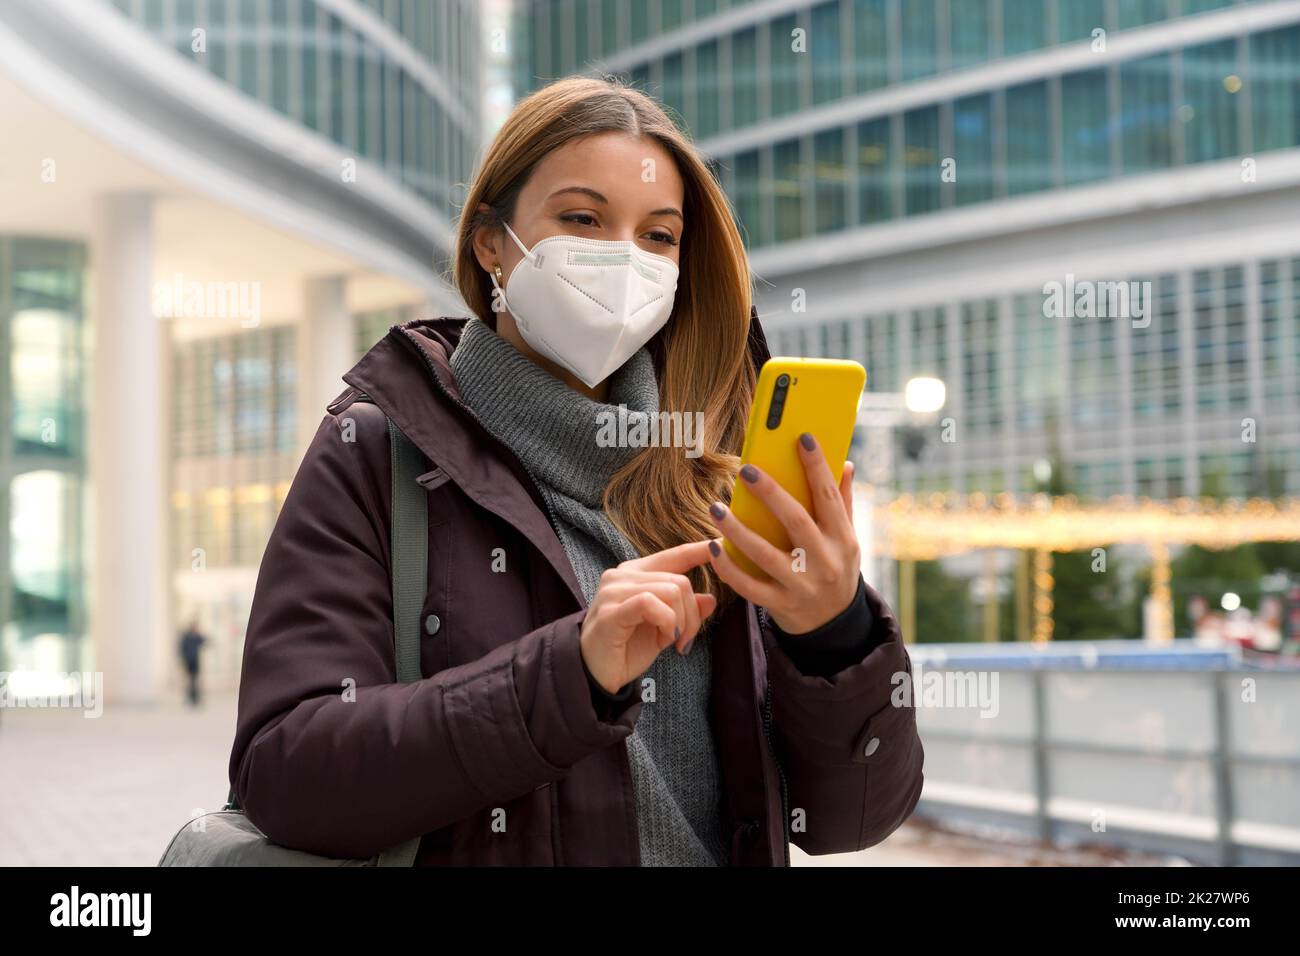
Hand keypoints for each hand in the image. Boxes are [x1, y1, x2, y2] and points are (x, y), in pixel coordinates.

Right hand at [579, 541, 717, 694]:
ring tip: (668, 641)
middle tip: (684, 640)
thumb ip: (684, 610)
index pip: (674, 555)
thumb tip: (711, 598)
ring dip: (679, 622)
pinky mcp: (611, 610)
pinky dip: (666, 623)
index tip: (720, 543)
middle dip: (692, 615)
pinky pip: (651, 604)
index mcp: (636, 573)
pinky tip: (661, 640)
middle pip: (680, 581)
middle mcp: (622, 575)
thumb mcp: (664, 628)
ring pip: (670, 591)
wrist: (594, 675)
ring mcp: (614, 591)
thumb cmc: (627, 649)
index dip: (698, 551)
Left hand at [705, 432, 859, 633]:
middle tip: (746, 470)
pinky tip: (713, 547)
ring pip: (765, 555)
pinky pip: (749, 586)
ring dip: (738, 530)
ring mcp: (801, 586)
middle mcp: (825, 562)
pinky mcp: (780, 605)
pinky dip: (729, 568)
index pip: (829, 496)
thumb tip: (846, 464)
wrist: (833, 626)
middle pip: (796, 522)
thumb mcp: (848, 539)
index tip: (802, 438)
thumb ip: (844, 502)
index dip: (817, 467)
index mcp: (843, 539)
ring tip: (716, 508)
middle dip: (771, 493)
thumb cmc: (836, 569)